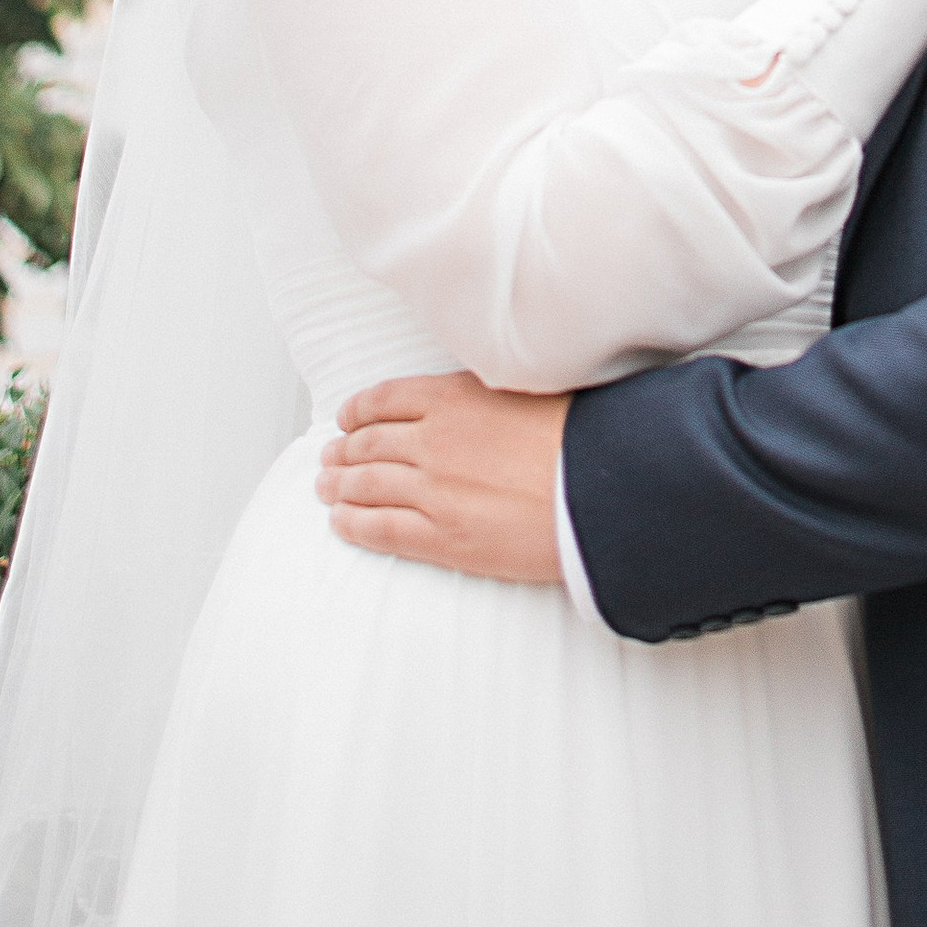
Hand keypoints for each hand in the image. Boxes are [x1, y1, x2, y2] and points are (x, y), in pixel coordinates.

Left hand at [317, 371, 568, 582]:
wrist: (600, 487)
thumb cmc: (578, 435)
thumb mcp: (526, 389)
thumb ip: (483, 395)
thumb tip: (468, 399)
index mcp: (452, 397)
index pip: (385, 400)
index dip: (358, 411)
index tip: (347, 419)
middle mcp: (433, 440)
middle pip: (369, 444)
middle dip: (343, 451)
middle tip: (329, 457)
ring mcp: (433, 491)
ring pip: (367, 487)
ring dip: (339, 486)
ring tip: (326, 487)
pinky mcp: (443, 537)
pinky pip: (382, 530)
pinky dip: (354, 524)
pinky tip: (341, 522)